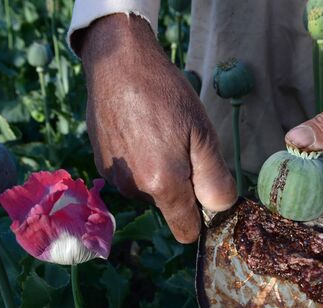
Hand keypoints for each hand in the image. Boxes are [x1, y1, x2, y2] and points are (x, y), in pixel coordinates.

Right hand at [76, 14, 236, 242]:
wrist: (118, 62)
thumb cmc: (166, 94)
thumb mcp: (202, 133)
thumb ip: (214, 178)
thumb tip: (221, 209)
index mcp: (163, 184)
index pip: (185, 231)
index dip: (201, 218)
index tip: (206, 192)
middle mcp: (134, 189)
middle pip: (169, 208)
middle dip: (182, 189)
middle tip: (184, 147)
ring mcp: (114, 178)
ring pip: (149, 192)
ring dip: (160, 174)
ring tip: (160, 134)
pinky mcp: (101, 164)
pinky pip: (131, 176)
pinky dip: (140, 163)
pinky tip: (140, 132)